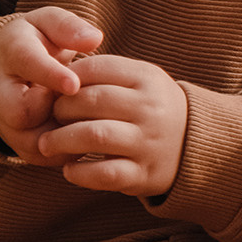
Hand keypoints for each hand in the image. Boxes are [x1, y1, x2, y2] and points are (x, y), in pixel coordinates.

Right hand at [0, 6, 102, 163]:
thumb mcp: (48, 23)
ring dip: (70, 130)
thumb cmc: (38, 42)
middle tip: (87, 99)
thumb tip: (93, 38)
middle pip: (22, 114)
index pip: (27, 66)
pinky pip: (52, 157)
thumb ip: (67, 27)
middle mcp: (2, 96)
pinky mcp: (26, 148)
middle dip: (60, 109)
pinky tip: (92, 131)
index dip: (50, 76)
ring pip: (39, 142)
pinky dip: (75, 148)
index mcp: (13, 56)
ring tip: (91, 115)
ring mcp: (11, 126)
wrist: (12, 72)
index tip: (73, 84)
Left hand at [41, 54, 188, 197]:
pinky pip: (103, 173)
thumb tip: (56, 77)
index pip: (96, 68)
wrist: (194, 145)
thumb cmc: (151, 107)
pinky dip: (79, 173)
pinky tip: (69, 169)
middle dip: (60, 109)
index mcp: (148, 78)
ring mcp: (148, 142)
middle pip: (91, 101)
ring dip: (61, 140)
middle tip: (52, 117)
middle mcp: (150, 109)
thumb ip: (104, 73)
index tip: (57, 89)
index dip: (67, 78)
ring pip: (94, 136)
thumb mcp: (140, 79)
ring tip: (47, 144)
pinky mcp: (143, 174)